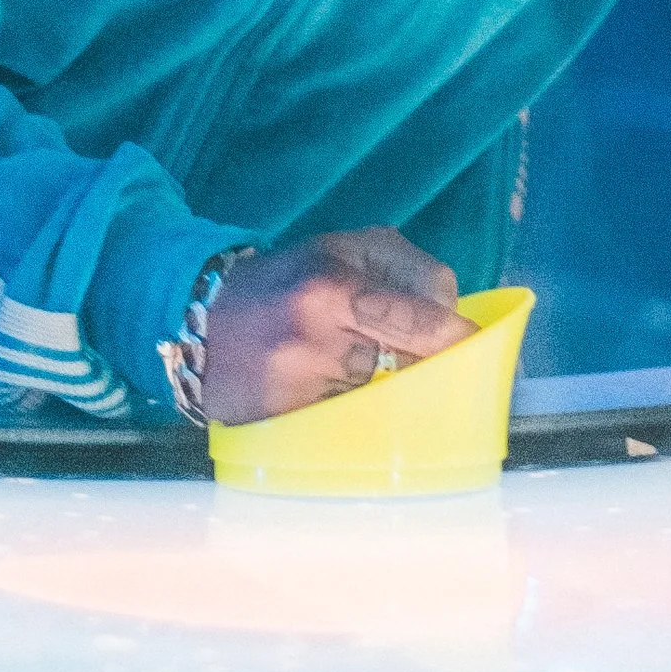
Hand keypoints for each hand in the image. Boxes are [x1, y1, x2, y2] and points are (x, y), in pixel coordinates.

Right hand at [199, 226, 473, 426]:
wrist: (198, 321)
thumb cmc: (284, 279)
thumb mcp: (338, 248)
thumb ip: (402, 266)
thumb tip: (451, 310)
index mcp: (334, 285)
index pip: (417, 320)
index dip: (452, 336)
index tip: (472, 342)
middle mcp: (320, 338)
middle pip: (402, 361)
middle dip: (414, 357)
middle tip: (405, 349)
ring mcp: (303, 386)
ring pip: (375, 392)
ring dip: (372, 380)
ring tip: (337, 359)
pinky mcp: (288, 423)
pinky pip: (344, 419)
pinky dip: (345, 406)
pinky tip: (319, 385)